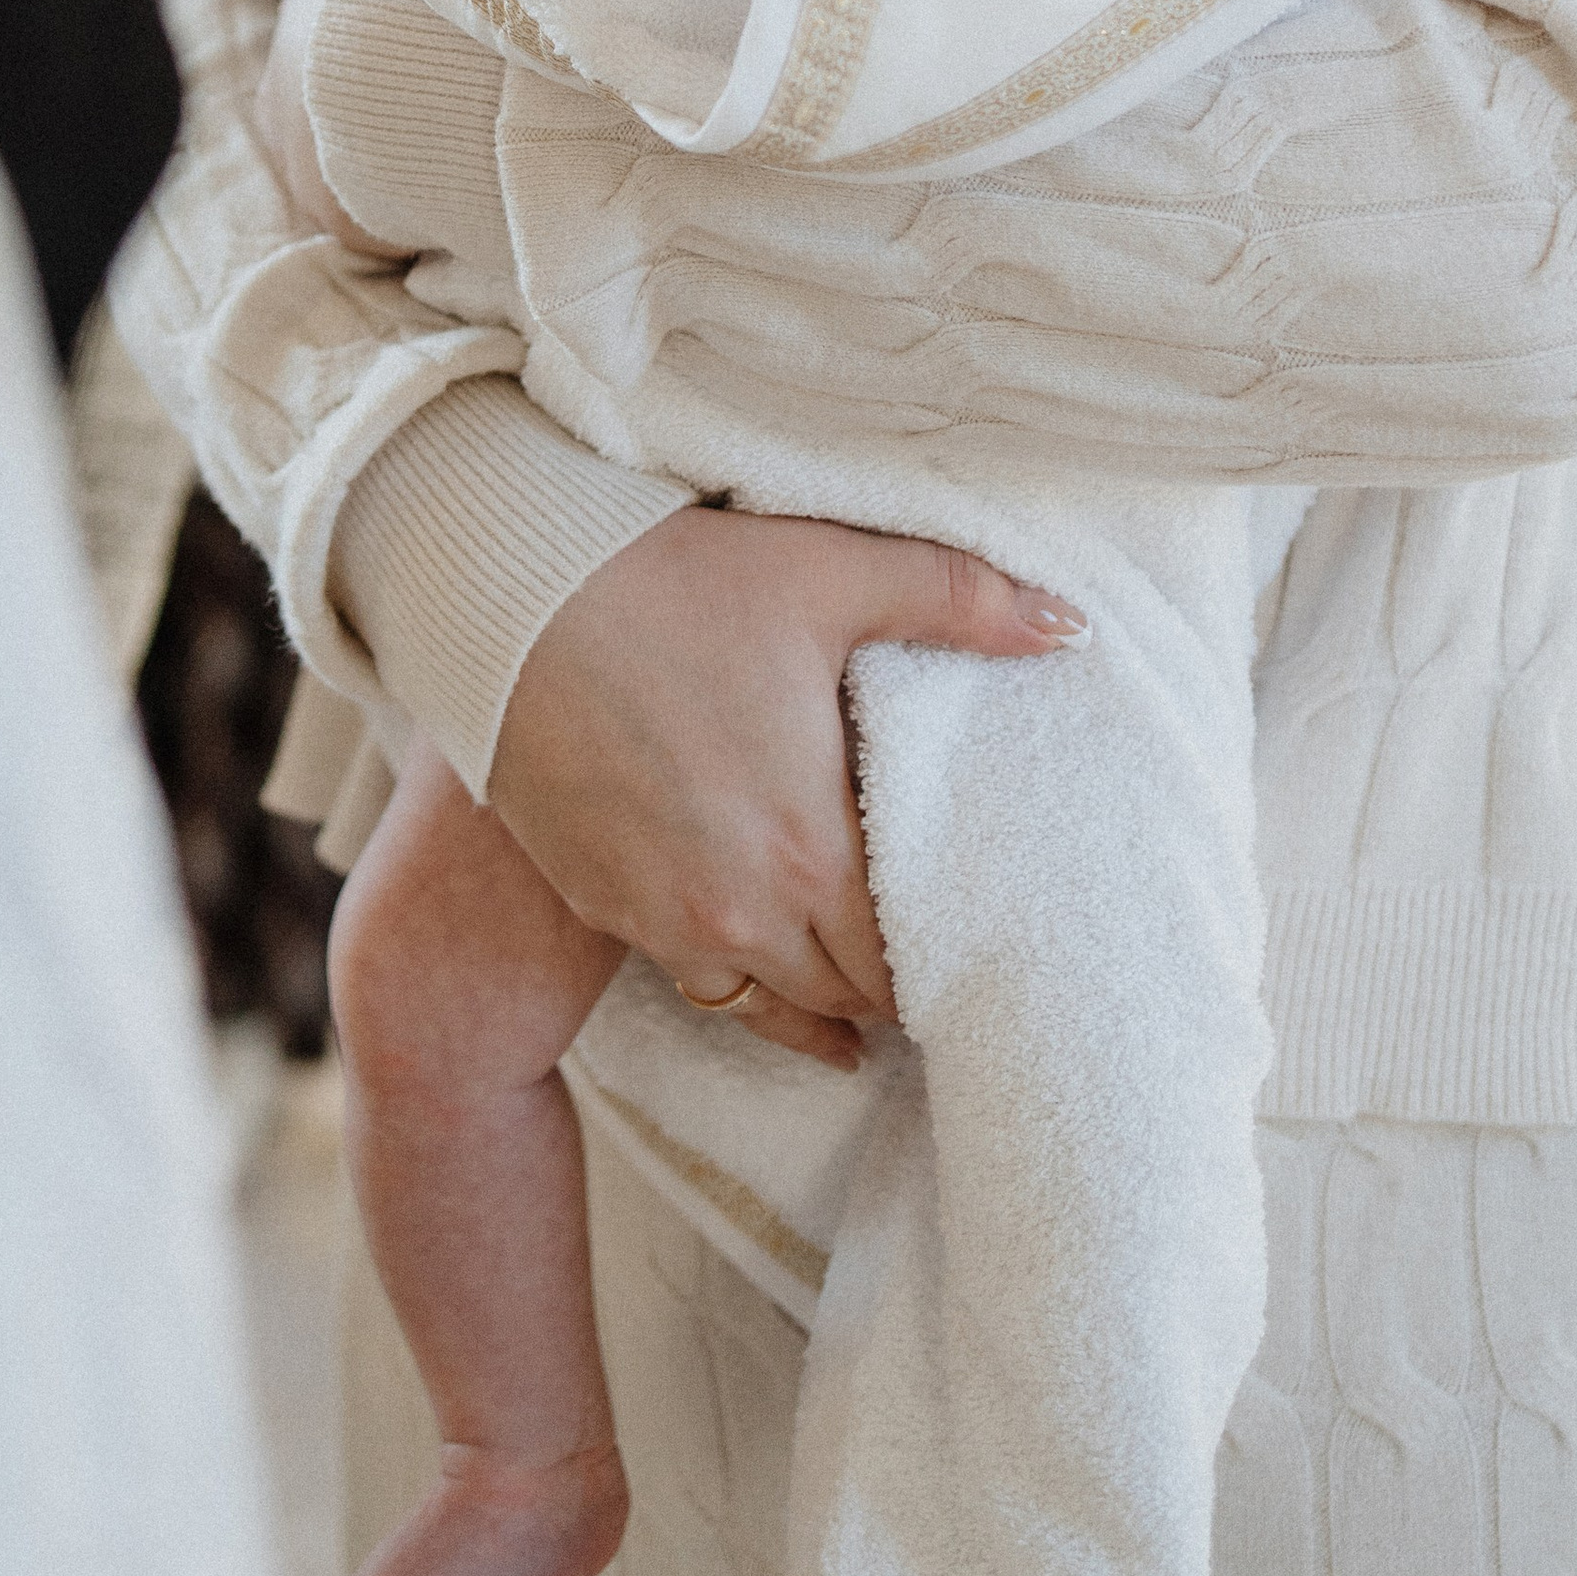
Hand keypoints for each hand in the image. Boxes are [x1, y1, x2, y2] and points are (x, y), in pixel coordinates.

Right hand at [484, 506, 1088, 1056]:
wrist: (506, 598)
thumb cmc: (672, 580)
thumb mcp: (827, 574)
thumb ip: (960, 603)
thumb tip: (1070, 627)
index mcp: (811, 846)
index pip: (903, 960)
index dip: (943, 964)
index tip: (975, 955)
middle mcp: (741, 908)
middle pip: (844, 994)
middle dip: (887, 985)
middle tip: (930, 972)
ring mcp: (663, 916)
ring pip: (769, 1001)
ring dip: (817, 996)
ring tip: (861, 998)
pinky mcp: (603, 902)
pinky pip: (694, 978)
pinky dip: (738, 981)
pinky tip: (758, 973)